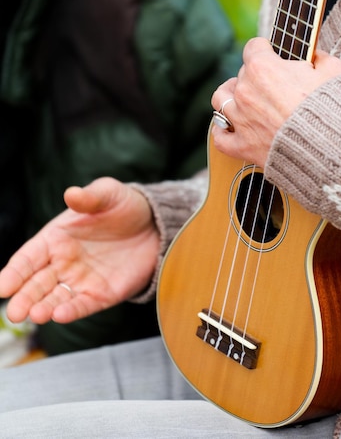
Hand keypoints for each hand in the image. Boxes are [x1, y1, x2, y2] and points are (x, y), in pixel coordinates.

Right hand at [0, 177, 159, 324]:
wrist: (156, 225)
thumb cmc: (124, 206)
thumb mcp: (108, 194)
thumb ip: (89, 197)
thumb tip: (71, 193)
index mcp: (55, 238)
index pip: (28, 258)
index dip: (13, 272)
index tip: (1, 286)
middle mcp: (63, 262)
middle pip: (36, 283)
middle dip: (23, 298)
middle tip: (14, 312)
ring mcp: (81, 280)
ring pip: (55, 298)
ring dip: (44, 307)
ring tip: (36, 315)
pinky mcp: (101, 294)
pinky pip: (82, 305)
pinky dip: (71, 311)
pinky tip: (60, 315)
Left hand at [211, 37, 340, 167]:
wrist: (329, 150)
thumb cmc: (332, 109)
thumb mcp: (335, 71)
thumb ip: (321, 58)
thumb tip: (317, 57)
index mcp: (264, 68)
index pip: (254, 47)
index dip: (266, 49)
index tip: (273, 54)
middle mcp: (246, 91)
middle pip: (241, 74)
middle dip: (256, 76)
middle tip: (274, 85)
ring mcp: (241, 119)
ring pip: (221, 99)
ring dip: (230, 96)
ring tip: (242, 100)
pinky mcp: (242, 145)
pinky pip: (220, 136)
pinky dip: (223, 132)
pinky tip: (231, 129)